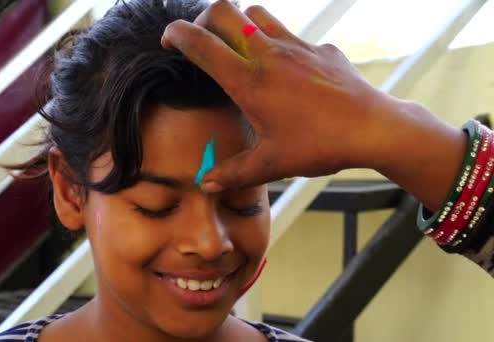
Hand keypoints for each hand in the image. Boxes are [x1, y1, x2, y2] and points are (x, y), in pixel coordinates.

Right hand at [161, 1, 398, 191]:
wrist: (373, 128)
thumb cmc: (320, 144)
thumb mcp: (272, 164)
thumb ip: (234, 172)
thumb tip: (207, 183)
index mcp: (249, 82)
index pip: (202, 44)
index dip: (177, 34)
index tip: (168, 39)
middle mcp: (269, 54)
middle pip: (224, 11)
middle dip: (203, 18)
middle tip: (200, 39)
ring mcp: (296, 46)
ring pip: (256, 13)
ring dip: (238, 23)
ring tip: (236, 47)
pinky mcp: (319, 48)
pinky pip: (288, 33)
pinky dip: (274, 40)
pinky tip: (283, 68)